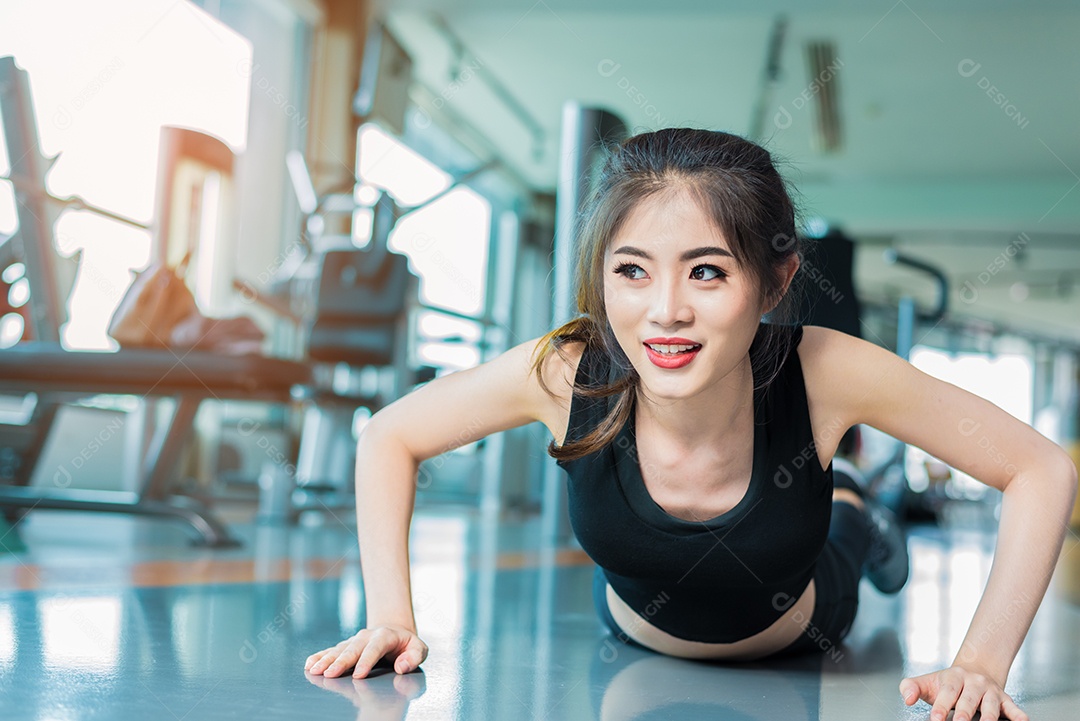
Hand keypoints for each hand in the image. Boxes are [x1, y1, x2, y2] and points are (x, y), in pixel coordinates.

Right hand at [305, 625, 428, 678]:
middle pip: (352, 649)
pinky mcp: (346, 646)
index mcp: (385, 636)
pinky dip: (320, 656)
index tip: (358, 675)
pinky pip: (331, 650)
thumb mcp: (419, 648)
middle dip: (340, 662)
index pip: (375, 648)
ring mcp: (354, 641)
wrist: (394, 630)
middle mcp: (367, 636)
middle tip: (329, 674)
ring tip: (314, 670)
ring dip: (326, 660)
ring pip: (339, 650)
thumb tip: (401, 666)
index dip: (366, 661)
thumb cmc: (407, 644)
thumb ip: (414, 657)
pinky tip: (310, 663)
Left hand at [899, 666, 1027, 720]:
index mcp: (953, 678)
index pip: (947, 692)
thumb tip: (907, 699)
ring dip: (989, 717)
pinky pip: (1013, 708)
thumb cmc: (947, 683)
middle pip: (968, 699)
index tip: (935, 719)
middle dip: (964, 713)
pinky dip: (1018, 715)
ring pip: (991, 705)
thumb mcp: (927, 681)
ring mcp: (990, 691)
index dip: (941, 706)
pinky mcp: (1005, 700)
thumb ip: (911, 687)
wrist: (975, 670)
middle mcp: (974, 683)